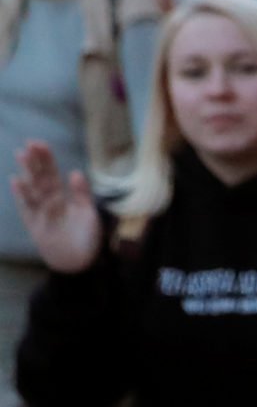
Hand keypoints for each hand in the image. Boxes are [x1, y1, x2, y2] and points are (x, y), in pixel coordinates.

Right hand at [10, 141, 101, 274]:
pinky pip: (27, 208)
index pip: (53, 173)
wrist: (81, 263)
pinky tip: (16, 180)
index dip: (46, 159)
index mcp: (64, 197)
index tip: (39, 143)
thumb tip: (75, 172)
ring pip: (32, 189)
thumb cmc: (87, 238)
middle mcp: (49, 202)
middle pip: (40, 178)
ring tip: (21, 155)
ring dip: (27, 173)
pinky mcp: (34, 225)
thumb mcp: (89, 214)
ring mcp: (40, 212)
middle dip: (35, 161)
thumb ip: (82, 194)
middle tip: (29, 143)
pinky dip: (22, 195)